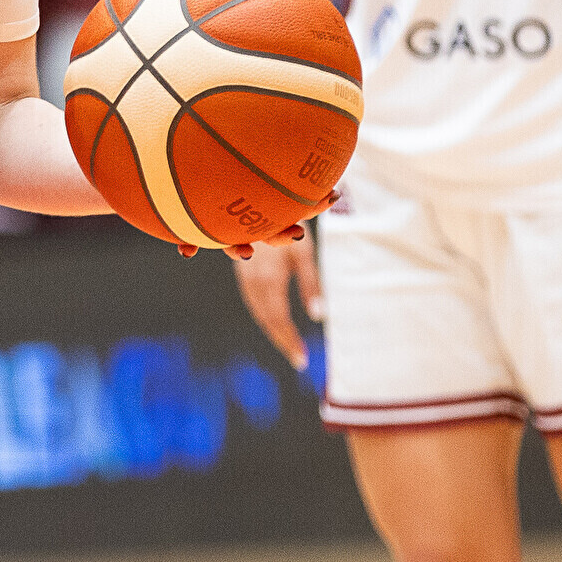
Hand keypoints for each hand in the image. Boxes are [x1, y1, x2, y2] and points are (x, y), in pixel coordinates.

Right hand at [231, 223, 320, 367]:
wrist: (254, 201)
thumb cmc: (285, 223)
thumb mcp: (303, 252)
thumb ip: (310, 284)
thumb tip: (319, 316)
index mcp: (269, 280)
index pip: (279, 321)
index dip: (289, 342)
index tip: (302, 360)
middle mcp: (253, 283)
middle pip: (267, 321)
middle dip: (282, 341)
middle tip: (298, 360)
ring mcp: (245, 277)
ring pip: (258, 312)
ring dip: (273, 331)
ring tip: (288, 345)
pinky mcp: (243, 271)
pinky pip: (253, 302)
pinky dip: (265, 317)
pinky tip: (273, 320)